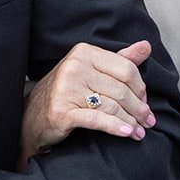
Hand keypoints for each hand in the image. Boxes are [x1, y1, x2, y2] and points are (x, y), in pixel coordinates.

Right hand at [20, 40, 153, 161]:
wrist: (32, 116)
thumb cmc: (67, 92)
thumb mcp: (92, 71)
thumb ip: (119, 60)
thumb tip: (146, 46)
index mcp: (84, 53)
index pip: (126, 69)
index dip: (140, 88)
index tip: (145, 102)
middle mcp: (74, 67)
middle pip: (120, 89)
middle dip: (138, 108)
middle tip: (148, 121)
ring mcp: (66, 89)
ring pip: (111, 106)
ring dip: (130, 121)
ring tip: (139, 132)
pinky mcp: (61, 111)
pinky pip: (97, 119)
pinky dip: (115, 127)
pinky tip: (127, 133)